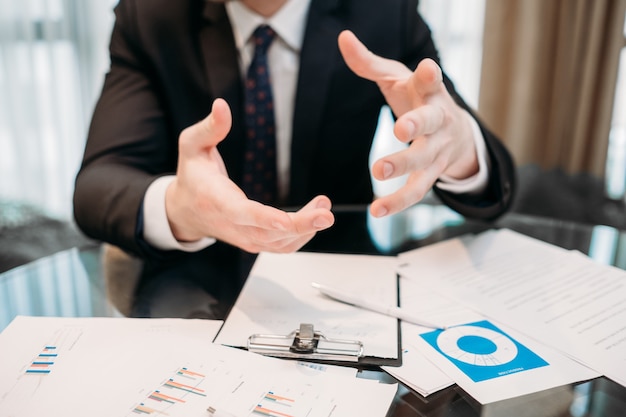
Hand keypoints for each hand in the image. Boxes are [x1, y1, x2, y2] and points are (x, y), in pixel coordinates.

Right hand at [165, 98, 334, 252]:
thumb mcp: (191, 146)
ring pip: (280, 243)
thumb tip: (222, 105)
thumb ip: (209, 127)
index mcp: (217, 201)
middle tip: (327, 215)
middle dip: (300, 225)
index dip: (264, 219)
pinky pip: (282, 245)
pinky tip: (316, 216)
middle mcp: (233, 225)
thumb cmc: (192, 175)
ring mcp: (245, 238)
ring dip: (306, 228)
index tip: (285, 221)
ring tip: (324, 207)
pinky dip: (302, 234)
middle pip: (269, 234)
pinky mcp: (256, 242)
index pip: (242, 213)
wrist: (186, 212)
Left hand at [338, 30, 479, 216]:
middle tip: (400, 129)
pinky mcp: (432, 174)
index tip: (427, 68)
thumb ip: (368, 63)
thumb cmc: (419, 99)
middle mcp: (439, 120)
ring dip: (404, 166)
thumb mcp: (397, 78)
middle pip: (431, 122)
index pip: (432, 81)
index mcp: (430, 92)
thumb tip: (343, 38)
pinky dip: (397, 202)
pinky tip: (377, 210)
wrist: (457, 132)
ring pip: (425, 160)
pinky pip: (417, 191)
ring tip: (378, 171)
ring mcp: (438, 149)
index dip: (430, 76)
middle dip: (417, 124)